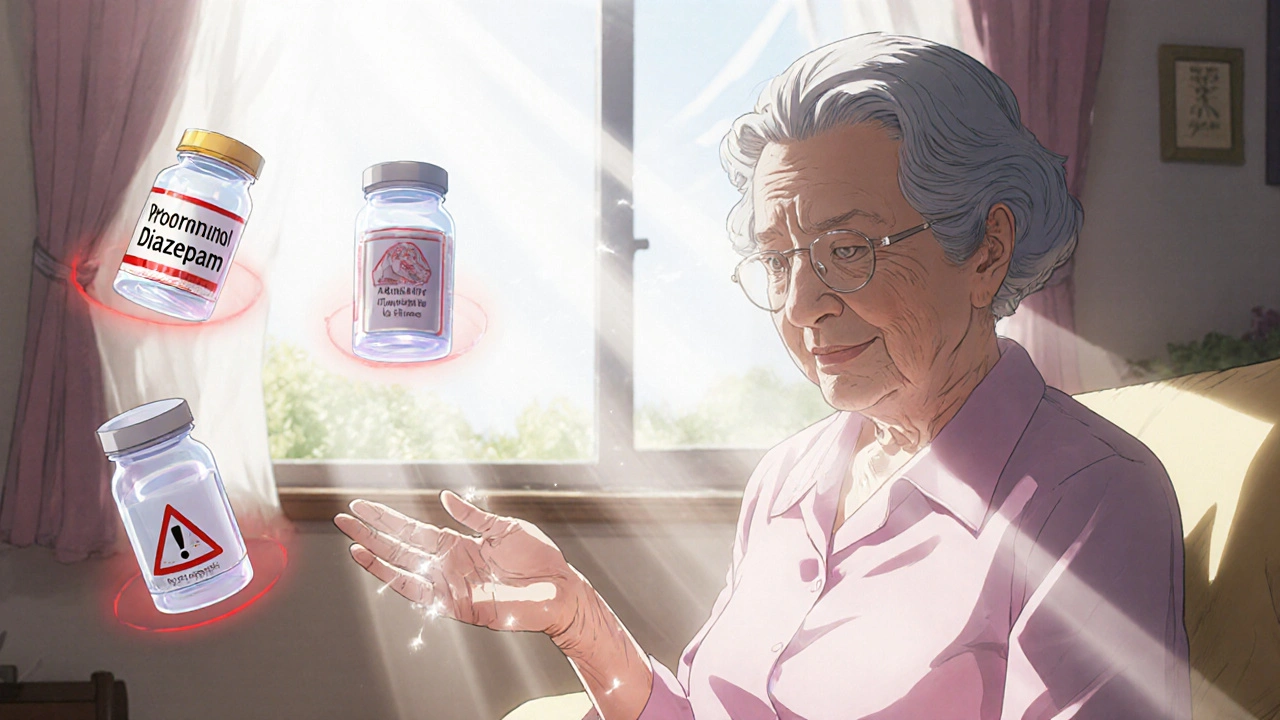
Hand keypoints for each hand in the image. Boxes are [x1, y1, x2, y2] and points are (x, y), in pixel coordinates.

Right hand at [333, 491, 584, 636]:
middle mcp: (446, 564)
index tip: (361, 506)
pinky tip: (373, 563)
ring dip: (374, 554)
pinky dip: (392, 576)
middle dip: (371, 532)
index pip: (413, 529)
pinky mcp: (453, 603)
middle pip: (399, 545)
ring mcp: (447, 584)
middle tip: (342, 517)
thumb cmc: (538, 559)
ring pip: (401, 567)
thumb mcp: (504, 527)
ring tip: (349, 539)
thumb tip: (443, 497)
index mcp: (457, 544)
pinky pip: (416, 590)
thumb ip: (472, 516)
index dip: (387, 518)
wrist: (559, 589)